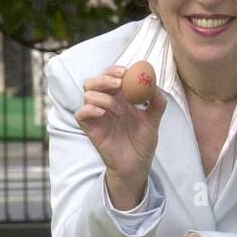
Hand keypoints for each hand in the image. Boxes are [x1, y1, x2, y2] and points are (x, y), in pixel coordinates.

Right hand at [75, 64, 166, 184]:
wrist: (136, 166)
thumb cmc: (142, 143)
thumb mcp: (153, 121)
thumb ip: (156, 102)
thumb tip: (154, 84)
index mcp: (119, 98)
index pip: (110, 76)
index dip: (115, 70)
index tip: (125, 72)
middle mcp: (105, 104)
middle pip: (94, 81)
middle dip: (105, 78)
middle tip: (119, 84)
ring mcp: (97, 116)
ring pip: (87, 94)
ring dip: (104, 98)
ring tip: (120, 112)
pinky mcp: (90, 129)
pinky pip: (80, 113)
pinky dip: (89, 110)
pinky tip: (103, 114)